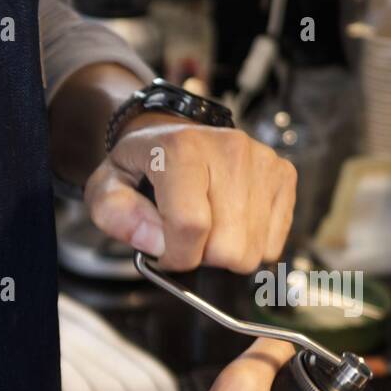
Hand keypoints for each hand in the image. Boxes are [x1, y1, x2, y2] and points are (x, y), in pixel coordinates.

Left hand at [84, 121, 296, 271]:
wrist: (172, 135)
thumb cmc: (143, 167)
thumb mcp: (107, 188)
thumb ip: (116, 215)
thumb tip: (155, 242)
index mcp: (182, 148)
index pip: (190, 226)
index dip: (175, 256)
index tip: (165, 251)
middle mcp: (230, 148)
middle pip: (227, 247)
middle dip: (203, 256)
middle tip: (187, 235)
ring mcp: (262, 161)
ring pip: (253, 252)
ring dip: (226, 252)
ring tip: (209, 225)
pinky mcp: (284, 175)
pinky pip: (273, 244)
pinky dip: (250, 244)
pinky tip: (232, 221)